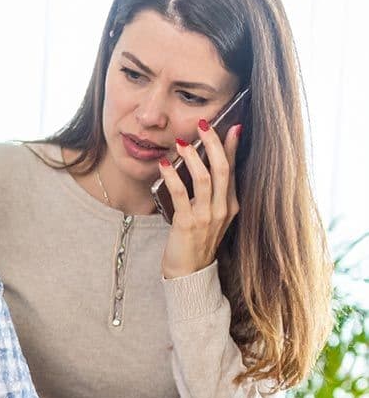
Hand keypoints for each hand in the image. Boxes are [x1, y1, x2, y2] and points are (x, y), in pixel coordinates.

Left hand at [158, 120, 242, 278]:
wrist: (189, 273)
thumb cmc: (195, 242)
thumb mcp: (210, 216)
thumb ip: (210, 193)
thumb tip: (203, 164)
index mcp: (231, 205)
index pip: (234, 169)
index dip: (232, 147)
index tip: (232, 125)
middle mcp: (223, 209)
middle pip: (223, 169)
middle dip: (214, 144)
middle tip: (204, 124)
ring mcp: (207, 217)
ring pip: (205, 179)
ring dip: (193, 157)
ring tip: (181, 142)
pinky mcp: (188, 224)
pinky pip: (181, 195)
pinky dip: (172, 177)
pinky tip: (163, 165)